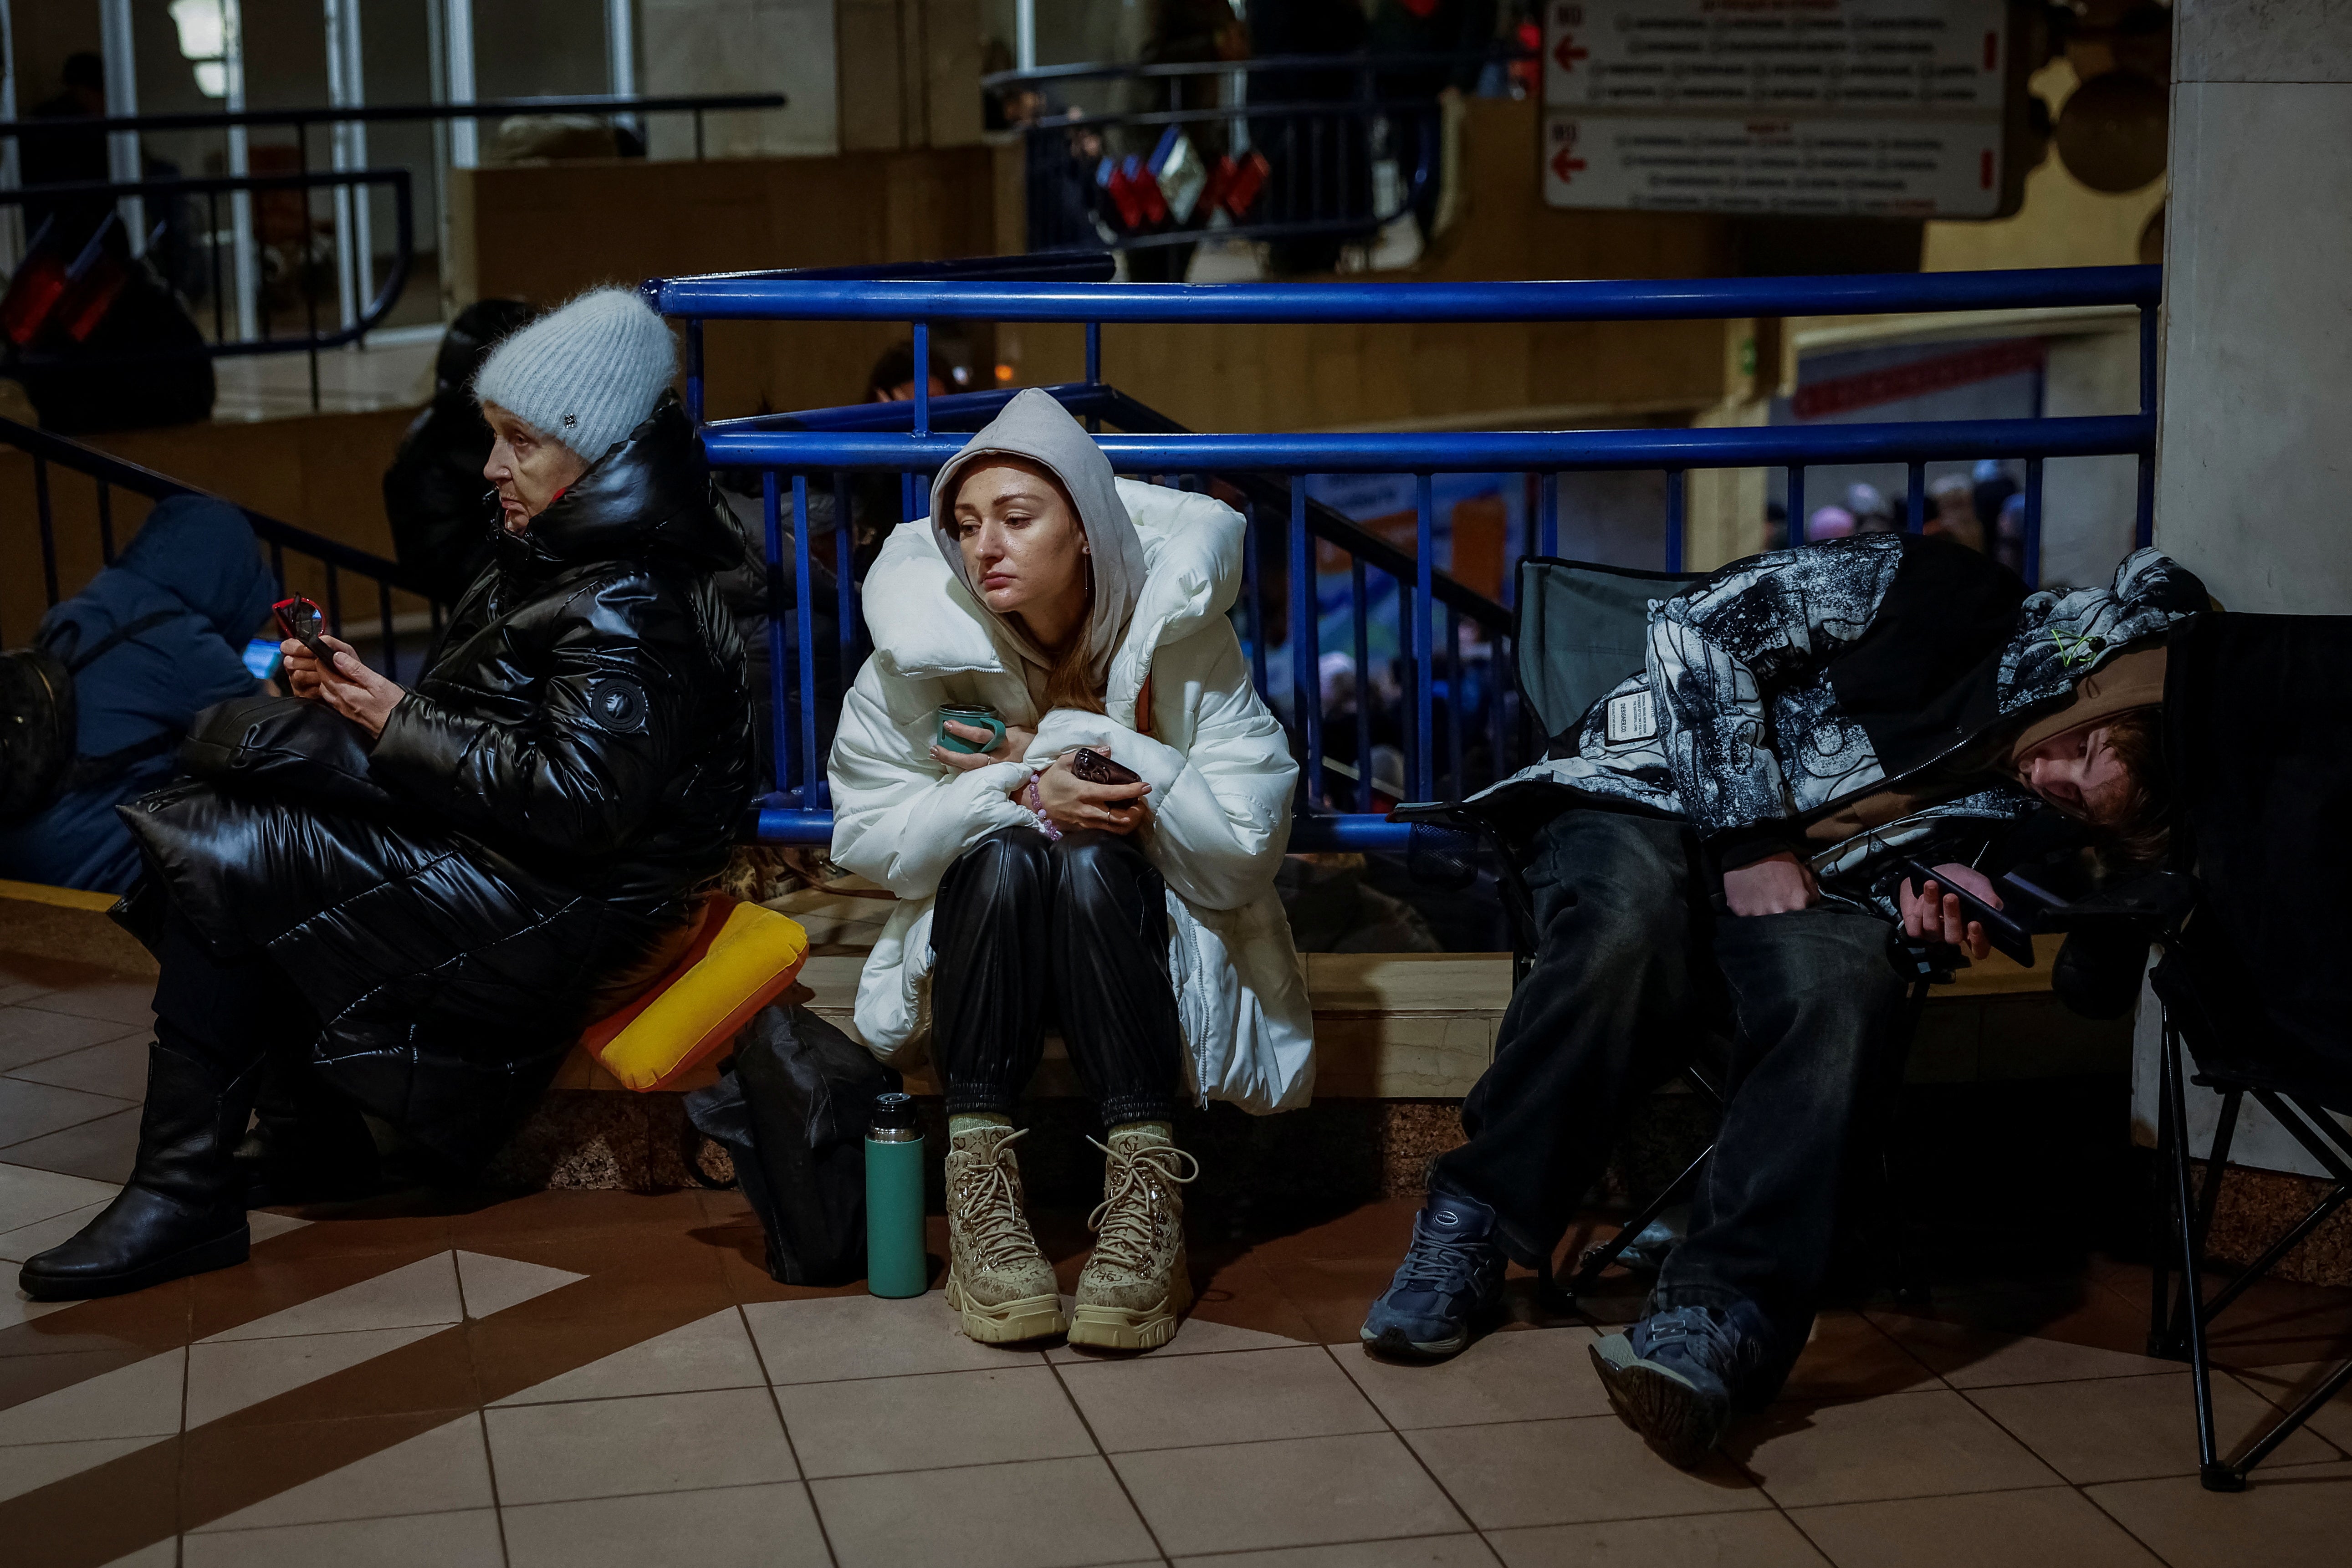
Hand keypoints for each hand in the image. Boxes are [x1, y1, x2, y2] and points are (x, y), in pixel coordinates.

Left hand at [283, 634, 405, 737]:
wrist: (400, 727)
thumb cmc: (392, 705)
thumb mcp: (377, 682)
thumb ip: (356, 669)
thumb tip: (337, 657)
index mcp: (346, 692)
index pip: (325, 674)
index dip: (322, 663)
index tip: (322, 654)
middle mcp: (341, 703)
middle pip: (323, 684)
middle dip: (322, 672)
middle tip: (328, 661)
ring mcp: (345, 711)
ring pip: (327, 694)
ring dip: (327, 683)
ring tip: (334, 673)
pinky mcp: (350, 716)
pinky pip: (334, 702)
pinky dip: (333, 692)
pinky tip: (342, 689)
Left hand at [929, 720, 1034, 774]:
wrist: (1044, 757)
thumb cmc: (1028, 740)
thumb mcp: (1015, 730)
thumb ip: (997, 730)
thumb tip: (977, 724)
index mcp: (1005, 741)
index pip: (981, 736)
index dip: (963, 731)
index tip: (947, 725)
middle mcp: (1001, 757)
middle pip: (972, 759)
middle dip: (951, 755)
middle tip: (934, 749)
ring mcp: (999, 770)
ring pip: (972, 770)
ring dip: (952, 763)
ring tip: (936, 756)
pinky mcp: (999, 777)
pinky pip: (977, 775)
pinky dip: (962, 770)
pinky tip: (949, 766)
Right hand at [1033, 753, 1150, 834]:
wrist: (1034, 803)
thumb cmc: (1051, 781)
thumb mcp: (1064, 762)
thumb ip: (1086, 753)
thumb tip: (1108, 749)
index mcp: (1084, 792)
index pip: (1114, 794)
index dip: (1132, 791)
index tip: (1146, 786)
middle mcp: (1088, 811)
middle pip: (1121, 818)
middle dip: (1137, 811)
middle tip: (1142, 801)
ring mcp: (1086, 824)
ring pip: (1117, 829)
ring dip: (1131, 820)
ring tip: (1136, 810)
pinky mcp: (1084, 831)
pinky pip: (1107, 832)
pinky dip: (1120, 826)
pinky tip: (1123, 816)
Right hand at [1723, 851, 1818, 915]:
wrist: (1751, 852)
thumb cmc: (1780, 862)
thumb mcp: (1804, 873)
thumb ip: (1813, 894)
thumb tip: (1813, 908)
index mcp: (1797, 904)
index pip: (1802, 922)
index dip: (1797, 917)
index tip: (1793, 912)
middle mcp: (1778, 912)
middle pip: (1782, 926)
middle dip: (1781, 918)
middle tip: (1777, 907)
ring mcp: (1758, 913)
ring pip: (1764, 924)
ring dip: (1764, 916)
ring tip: (1762, 903)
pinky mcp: (1741, 911)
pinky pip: (1746, 918)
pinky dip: (1749, 912)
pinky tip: (1750, 901)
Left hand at [1901, 862, 2003, 962]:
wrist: (1933, 870)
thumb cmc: (1959, 880)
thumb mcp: (1978, 884)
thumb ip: (1988, 897)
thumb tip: (1993, 909)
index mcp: (1974, 930)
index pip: (1980, 949)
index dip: (1978, 941)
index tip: (1975, 923)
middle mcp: (1954, 934)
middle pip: (1953, 938)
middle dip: (1952, 916)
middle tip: (1951, 896)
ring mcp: (1934, 934)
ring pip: (1932, 931)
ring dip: (1932, 906)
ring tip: (1932, 885)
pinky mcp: (1916, 929)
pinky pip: (1914, 929)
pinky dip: (1917, 911)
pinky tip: (1920, 896)